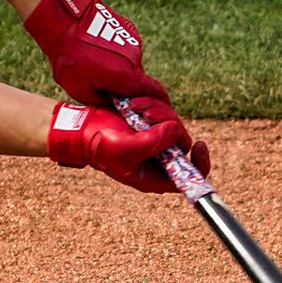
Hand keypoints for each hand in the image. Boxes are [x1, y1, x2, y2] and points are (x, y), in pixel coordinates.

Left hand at [22, 0, 180, 120]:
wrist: (64, 20)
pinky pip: (125, 49)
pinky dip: (115, 55)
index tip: (157, 110)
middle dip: (128, 88)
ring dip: (120, 69)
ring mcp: (132, 42)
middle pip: (139, 80)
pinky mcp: (127, 30)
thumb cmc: (69, 58)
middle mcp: (135, 59)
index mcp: (127, 76)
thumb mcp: (81, 90)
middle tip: (106, 89)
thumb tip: (114, 107)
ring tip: (95, 66)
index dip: (160, 103)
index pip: (156, 93)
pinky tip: (96, 50)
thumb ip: (103, 102)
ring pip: (131, 64)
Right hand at [45, 102, 209, 193]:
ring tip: (136, 109)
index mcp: (154, 177)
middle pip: (183, 143)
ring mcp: (154, 142)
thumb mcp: (126, 148)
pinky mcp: (150, 125)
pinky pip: (163, 113)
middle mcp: (158, 161)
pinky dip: (152, 105)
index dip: (199, 164)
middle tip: (147, 116)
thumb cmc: (99, 144)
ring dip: (158, 112)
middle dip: (169, 126)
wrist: (82, 127)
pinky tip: (134, 105)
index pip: (188, 177)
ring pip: (174, 124)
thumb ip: (154, 143)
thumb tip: (175, 131)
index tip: (199, 145)